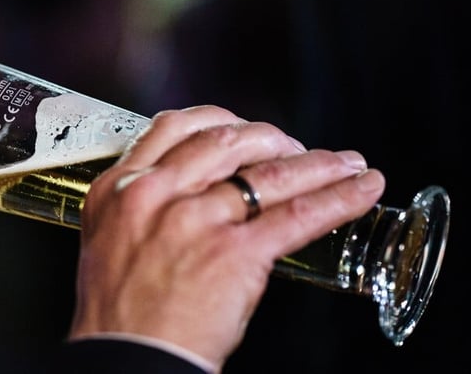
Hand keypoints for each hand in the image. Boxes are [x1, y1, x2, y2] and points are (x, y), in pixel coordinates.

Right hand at [68, 105, 384, 369]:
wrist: (128, 358)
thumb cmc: (118, 313)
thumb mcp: (110, 239)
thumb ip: (144, 206)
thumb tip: (193, 192)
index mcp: (119, 187)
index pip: (173, 128)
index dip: (218, 121)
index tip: (241, 129)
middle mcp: (155, 194)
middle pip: (225, 140)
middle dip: (270, 138)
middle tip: (292, 149)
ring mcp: (196, 221)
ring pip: (270, 173)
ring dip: (317, 164)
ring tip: (344, 163)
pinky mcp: (236, 254)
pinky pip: (297, 216)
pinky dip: (338, 199)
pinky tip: (360, 191)